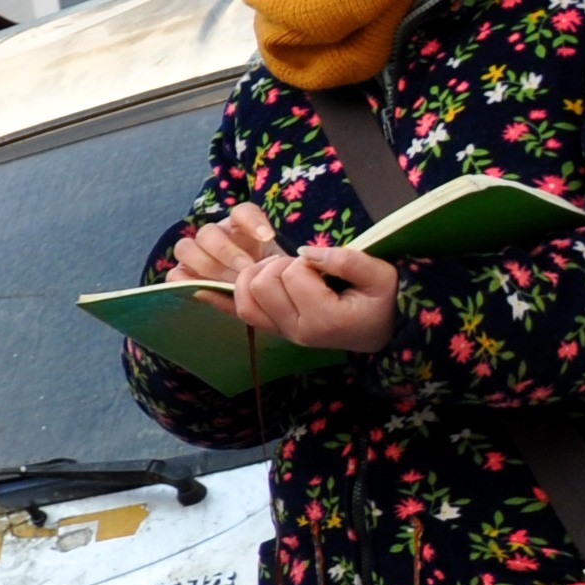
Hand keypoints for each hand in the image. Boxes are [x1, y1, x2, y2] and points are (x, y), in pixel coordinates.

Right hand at [166, 203, 278, 286]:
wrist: (254, 298)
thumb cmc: (265, 282)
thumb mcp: (274, 274)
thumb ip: (268, 270)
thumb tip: (254, 270)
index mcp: (239, 227)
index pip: (242, 212)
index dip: (252, 221)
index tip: (267, 237)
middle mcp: (213, 236)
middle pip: (208, 233)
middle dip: (228, 252)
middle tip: (246, 269)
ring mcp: (192, 254)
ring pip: (185, 248)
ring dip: (207, 266)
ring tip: (228, 283)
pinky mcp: (180, 275)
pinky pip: (173, 275)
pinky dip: (186, 282)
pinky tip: (206, 291)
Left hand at [231, 238, 397, 352]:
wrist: (380, 331)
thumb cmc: (382, 301)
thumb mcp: (382, 276)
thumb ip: (348, 260)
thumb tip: (307, 252)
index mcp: (324, 319)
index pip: (292, 275)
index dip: (305, 260)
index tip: (323, 264)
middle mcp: (297, 330)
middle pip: (259, 284)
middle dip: (276, 265)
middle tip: (300, 266)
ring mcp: (282, 333)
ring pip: (244, 298)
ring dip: (257, 275)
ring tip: (283, 272)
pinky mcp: (273, 330)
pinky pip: (238, 314)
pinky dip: (222, 298)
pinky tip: (202, 289)